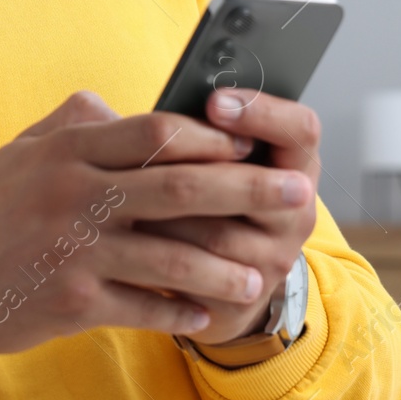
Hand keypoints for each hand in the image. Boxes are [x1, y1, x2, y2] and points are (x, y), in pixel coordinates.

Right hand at [0, 90, 311, 399]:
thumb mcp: (22, 152)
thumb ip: (76, 124)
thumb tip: (128, 108)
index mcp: (68, 149)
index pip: (157, 131)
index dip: (212, 138)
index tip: (251, 144)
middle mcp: (74, 193)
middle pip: (179, 187)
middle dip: (247, 190)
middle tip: (297, 196)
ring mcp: (75, 249)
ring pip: (172, 255)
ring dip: (224, 266)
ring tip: (260, 274)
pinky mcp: (73, 300)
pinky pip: (145, 306)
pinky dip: (180, 312)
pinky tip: (206, 314)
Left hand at [134, 88, 320, 345]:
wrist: (213, 275)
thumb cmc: (201, 195)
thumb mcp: (206, 156)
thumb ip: (174, 127)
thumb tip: (99, 103)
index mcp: (294, 162)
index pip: (302, 129)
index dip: (262, 112)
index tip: (214, 101)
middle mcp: (296, 211)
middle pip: (268, 185)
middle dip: (211, 164)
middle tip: (161, 144)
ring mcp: (273, 259)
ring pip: (222, 234)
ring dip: (173, 215)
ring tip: (127, 192)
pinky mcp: (243, 298)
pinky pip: (200, 279)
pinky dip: (162, 258)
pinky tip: (128, 241)